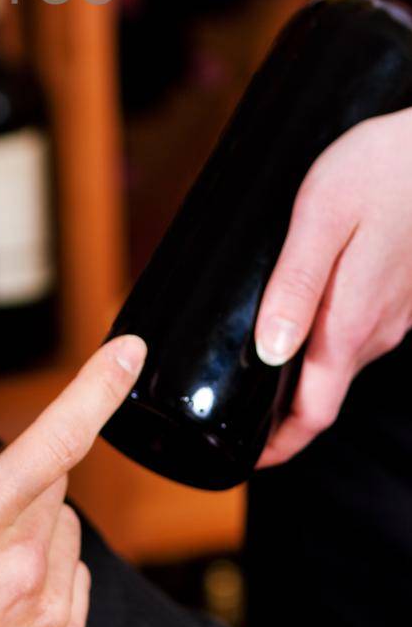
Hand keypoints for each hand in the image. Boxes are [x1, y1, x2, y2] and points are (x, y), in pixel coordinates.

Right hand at [0, 334, 146, 626]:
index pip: (51, 442)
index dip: (95, 389)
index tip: (128, 353)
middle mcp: (18, 571)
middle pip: (49, 478)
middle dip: (8, 475)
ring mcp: (47, 614)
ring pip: (64, 525)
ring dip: (27, 524)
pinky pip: (73, 576)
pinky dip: (42, 570)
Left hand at [255, 107, 411, 466]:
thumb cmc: (377, 168)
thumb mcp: (320, 217)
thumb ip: (295, 286)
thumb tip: (269, 352)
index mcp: (352, 321)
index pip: (315, 411)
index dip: (278, 444)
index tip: (240, 458)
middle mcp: (378, 329)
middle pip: (326, 393)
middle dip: (281, 412)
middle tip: (230, 414)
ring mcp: (394, 314)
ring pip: (341, 362)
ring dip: (301, 375)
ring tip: (251, 367)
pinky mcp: (400, 294)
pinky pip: (357, 332)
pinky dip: (323, 342)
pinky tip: (295, 320)